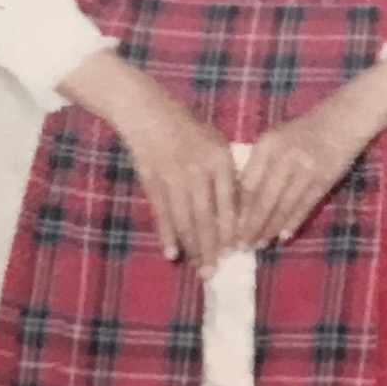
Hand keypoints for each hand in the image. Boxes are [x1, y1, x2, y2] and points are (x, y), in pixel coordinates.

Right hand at [111, 89, 243, 262]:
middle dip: (212, 247)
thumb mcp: (217, 145)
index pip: (229, 202)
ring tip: (200, 269)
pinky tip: (173, 254)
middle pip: (206, 217)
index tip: (238, 251)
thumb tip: (238, 211)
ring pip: (184, 220)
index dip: (233, 229)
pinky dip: (167, 235)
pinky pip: (161, 215)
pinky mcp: (152, 183)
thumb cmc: (189, 129)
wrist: (148, 114)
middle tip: (217, 271)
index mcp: (219, 160)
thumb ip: (228, 175)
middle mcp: (196, 171)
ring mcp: (172, 178)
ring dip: (193, 247)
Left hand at [234, 100, 384, 250]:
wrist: (343, 120)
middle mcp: (285, 157)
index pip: (247, 183)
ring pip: (283, 206)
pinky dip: (292, 222)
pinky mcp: (324, 180)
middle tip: (241, 244)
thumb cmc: (303, 130)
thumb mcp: (275, 139)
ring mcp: (306, 170)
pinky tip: (282, 236)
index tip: (228, 226)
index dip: (237, 208)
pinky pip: (304, 206)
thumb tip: (240, 199)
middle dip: (251, 225)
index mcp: (268, 145)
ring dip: (270, 228)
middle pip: (264, 199)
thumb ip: (258, 164)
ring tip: (259, 243)